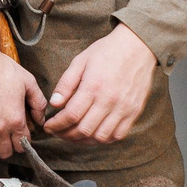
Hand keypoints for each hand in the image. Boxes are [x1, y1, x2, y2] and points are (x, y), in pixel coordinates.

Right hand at [0, 42, 45, 160]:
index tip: (17, 133)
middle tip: (4, 136)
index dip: (22, 140)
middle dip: (7, 146)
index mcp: (16, 119)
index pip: (22, 144)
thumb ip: (38, 102)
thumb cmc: (1, 68)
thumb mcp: (28, 81)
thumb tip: (41, 120)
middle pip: (6, 152)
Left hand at [43, 24, 156, 143]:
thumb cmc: (107, 51)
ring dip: (83, 140)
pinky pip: (118, 135)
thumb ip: (66, 83)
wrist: (137, 46)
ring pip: (100, 137)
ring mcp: (123, 108)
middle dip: (66, 135)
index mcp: (93, 86)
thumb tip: (54, 103)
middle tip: (57, 132)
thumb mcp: (80, 61)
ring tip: (73, 134)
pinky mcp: (134, 111)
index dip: (56, 125)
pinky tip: (94, 133)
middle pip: (84, 130)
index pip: (70, 115)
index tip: (48, 126)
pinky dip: (104, 139)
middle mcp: (109, 100)